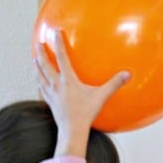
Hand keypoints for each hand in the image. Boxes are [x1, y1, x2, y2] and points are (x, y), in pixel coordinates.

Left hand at [35, 30, 129, 155]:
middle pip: (45, 64)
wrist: (72, 130)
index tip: (54, 32)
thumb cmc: (86, 114)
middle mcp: (56, 84)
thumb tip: (127, 74)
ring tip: (34, 59)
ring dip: (36, 66)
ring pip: (40, 75)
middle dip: (41, 52)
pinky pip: (42, 89)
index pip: (61, 56)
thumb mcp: (101, 97)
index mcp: (68, 80)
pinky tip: (39, 81)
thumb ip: (114, 84)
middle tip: (38, 43)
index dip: (57, 43)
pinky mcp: (50, 102)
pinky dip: (39, 82)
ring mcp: (51, 94)